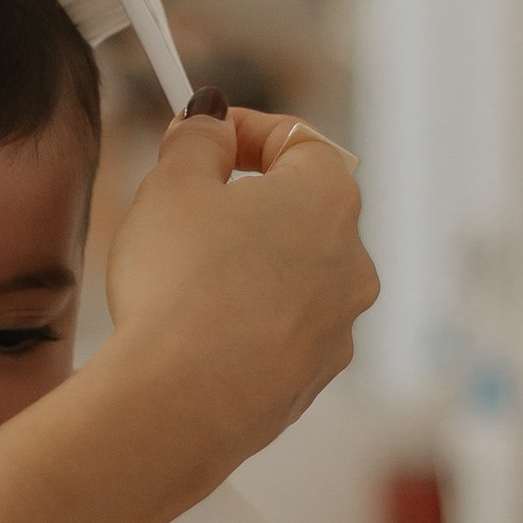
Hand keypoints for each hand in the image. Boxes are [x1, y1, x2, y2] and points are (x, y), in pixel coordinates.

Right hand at [103, 102, 375, 463]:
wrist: (180, 403)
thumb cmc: (178, 287)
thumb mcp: (172, 185)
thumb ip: (197, 139)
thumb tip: (211, 120)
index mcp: (328, 198)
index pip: (298, 139)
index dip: (244, 129)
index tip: (201, 135)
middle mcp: (351, 261)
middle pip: (300, 209)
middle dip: (245, 201)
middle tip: (184, 205)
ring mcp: (338, 327)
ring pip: (292, 275)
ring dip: (248, 264)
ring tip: (183, 277)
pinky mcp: (311, 380)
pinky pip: (279, 332)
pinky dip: (246, 321)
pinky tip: (196, 332)